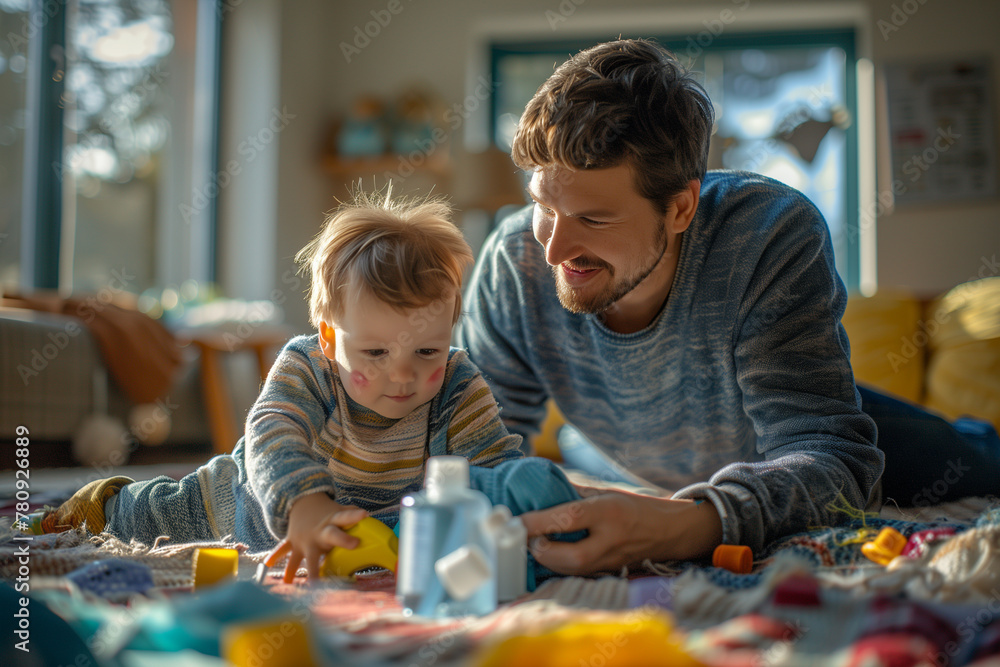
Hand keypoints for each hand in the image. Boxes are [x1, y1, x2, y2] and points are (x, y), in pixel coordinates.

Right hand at [264, 492, 367, 582]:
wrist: (301, 501)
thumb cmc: (328, 512)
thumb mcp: (340, 512)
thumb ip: (354, 517)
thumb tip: (375, 522)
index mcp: (333, 522)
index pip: (347, 517)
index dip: (355, 516)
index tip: (365, 514)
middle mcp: (320, 532)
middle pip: (332, 536)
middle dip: (340, 541)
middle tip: (350, 547)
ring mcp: (304, 539)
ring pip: (303, 555)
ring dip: (300, 569)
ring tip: (304, 584)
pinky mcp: (292, 542)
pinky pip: (283, 552)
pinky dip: (275, 558)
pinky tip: (267, 566)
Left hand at [519, 491, 721, 575]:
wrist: (666, 531)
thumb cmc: (632, 507)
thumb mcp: (605, 492)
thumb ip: (573, 493)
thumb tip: (539, 489)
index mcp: (608, 512)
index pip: (569, 517)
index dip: (539, 521)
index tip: (517, 520)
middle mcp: (610, 540)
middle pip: (571, 557)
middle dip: (543, 550)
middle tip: (529, 538)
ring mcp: (611, 561)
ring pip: (572, 570)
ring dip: (548, 561)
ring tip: (534, 545)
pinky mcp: (608, 573)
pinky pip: (577, 574)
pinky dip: (559, 567)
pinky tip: (549, 555)